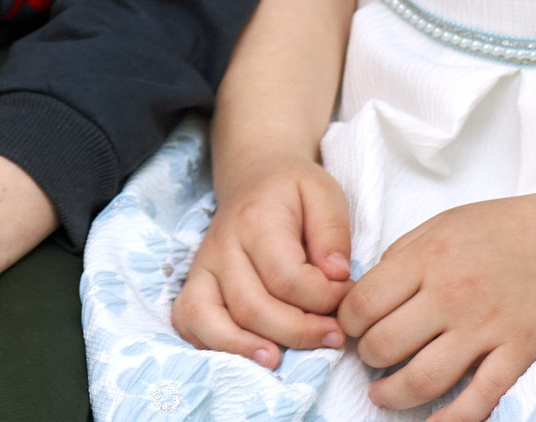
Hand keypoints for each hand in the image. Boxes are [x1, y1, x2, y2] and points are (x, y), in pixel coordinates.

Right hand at [173, 150, 351, 365]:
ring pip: (212, 319)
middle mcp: (223, 246)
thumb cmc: (292, 191)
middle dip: (297, 332)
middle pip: (252, 306)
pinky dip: (210, 344)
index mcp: (257, 220)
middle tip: (332, 335)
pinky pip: (188, 321)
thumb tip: (337, 278)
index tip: (347, 296)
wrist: (253, 176)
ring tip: (280, 360)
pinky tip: (244, 353)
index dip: (322, 298)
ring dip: (248, 348)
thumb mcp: (324, 194)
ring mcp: (203, 266)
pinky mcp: (194, 283)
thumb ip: (334, 233)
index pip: (286, 277)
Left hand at [336, 188, 535, 421]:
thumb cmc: (507, 226)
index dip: (348, 322)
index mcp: (428, 258)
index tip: (351, 327)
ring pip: (424, 379)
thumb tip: (369, 291)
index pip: (365, 303)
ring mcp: (487, 327)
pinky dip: (452, 420)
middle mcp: (452, 294)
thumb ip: (404, 255)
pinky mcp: (520, 352)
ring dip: (395, 394)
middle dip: (368, 358)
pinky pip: (480, 398)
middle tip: (370, 359)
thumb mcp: (444, 224)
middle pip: (387, 344)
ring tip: (384, 395)